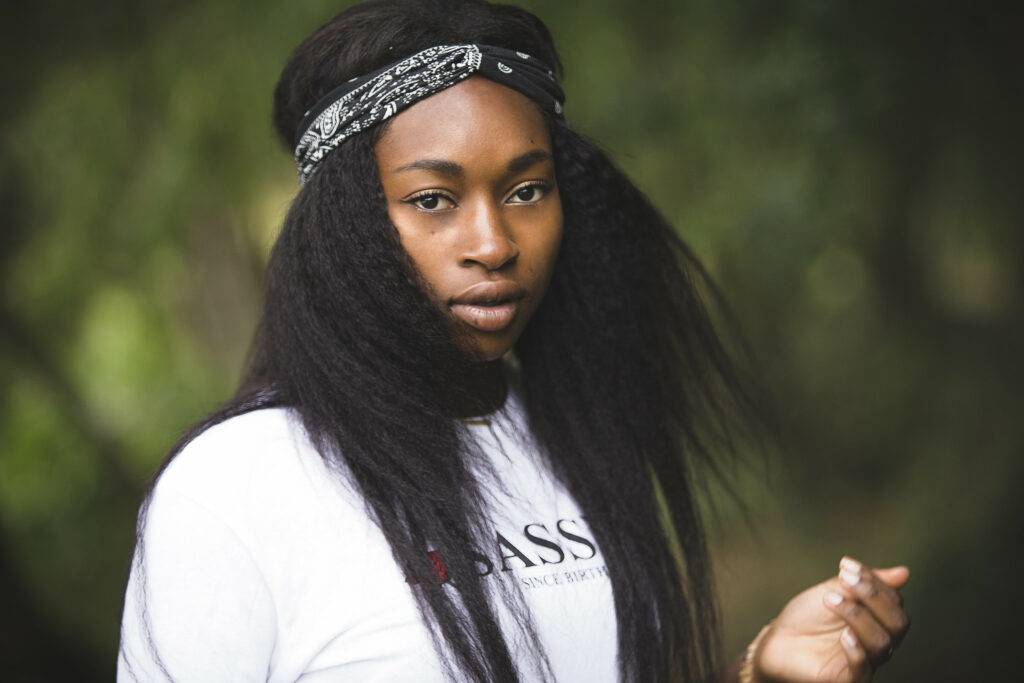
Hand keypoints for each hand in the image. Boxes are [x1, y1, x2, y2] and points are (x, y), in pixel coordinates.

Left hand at [752, 556, 910, 682]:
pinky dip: (857, 650)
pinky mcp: (848, 678)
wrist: (778, 639)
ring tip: (831, 600)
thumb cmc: (807, 616)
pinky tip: (843, 635)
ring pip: (882, 642)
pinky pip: (864, 670)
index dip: (873, 581)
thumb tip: (904, 573)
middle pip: (897, 623)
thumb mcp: (834, 591)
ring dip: (857, 615)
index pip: (894, 601)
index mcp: (878, 620)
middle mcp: (877, 642)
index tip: (846, 565)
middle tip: (844, 580)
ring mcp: (866, 662)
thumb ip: (866, 582)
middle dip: (872, 596)